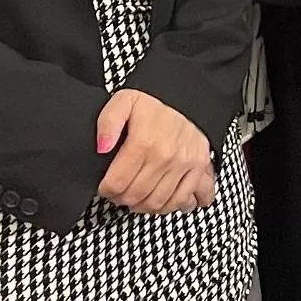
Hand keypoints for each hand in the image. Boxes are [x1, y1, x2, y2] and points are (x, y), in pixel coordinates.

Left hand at [96, 89, 216, 213]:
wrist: (188, 93)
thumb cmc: (154, 101)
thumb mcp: (123, 101)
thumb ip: (107, 123)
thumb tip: (102, 147)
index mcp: (143, 142)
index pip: (118, 183)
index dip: (106, 190)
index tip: (105, 186)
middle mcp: (166, 156)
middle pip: (136, 196)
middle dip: (122, 199)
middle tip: (118, 193)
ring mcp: (184, 163)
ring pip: (159, 203)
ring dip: (143, 206)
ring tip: (136, 199)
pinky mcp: (199, 166)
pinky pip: (186, 198)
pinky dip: (173, 207)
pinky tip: (163, 202)